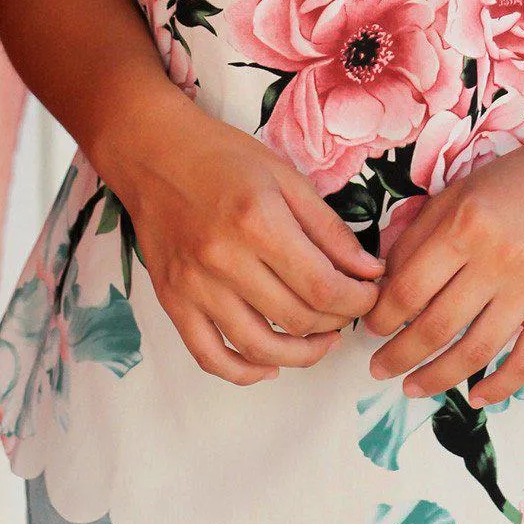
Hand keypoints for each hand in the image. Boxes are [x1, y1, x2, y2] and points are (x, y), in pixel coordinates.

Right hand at [110, 99, 384, 387]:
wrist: (153, 152)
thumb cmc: (222, 156)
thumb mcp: (285, 177)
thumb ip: (328, 229)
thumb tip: (369, 271)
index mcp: (258, 222)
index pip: (323, 287)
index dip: (357, 301)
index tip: (370, 295)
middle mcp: (223, 259)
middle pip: (296, 319)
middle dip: (336, 322)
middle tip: (349, 310)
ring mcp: (194, 285)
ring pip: (258, 348)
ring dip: (300, 355)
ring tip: (321, 341)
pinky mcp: (172, 301)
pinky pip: (209, 356)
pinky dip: (244, 372)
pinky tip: (268, 366)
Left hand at [363, 139, 523, 405]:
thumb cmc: (512, 181)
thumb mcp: (455, 193)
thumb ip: (417, 237)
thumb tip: (383, 286)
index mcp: (464, 227)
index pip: (409, 289)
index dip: (382, 317)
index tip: (371, 330)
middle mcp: (497, 260)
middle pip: (435, 327)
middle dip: (398, 355)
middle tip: (379, 368)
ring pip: (475, 352)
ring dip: (436, 378)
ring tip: (413, 387)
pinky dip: (498, 387)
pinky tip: (475, 397)